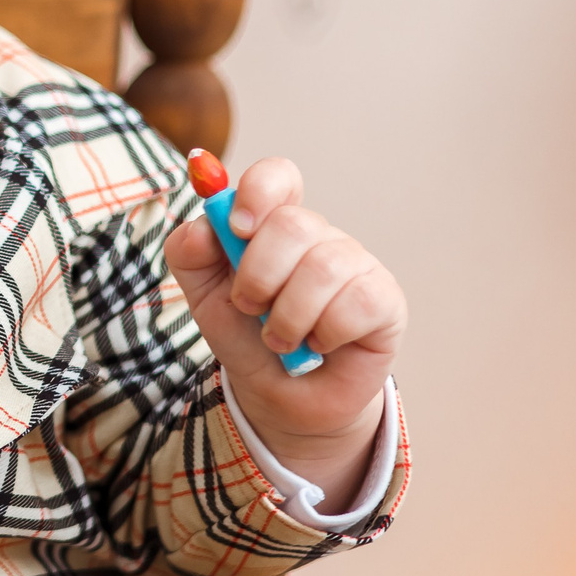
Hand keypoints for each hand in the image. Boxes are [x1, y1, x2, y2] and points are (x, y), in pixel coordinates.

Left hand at [166, 157, 402, 504]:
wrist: (278, 398)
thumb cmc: (246, 338)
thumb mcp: (204, 296)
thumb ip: (190, 253)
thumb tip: (203, 226)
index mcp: (274, 225)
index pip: (278, 177)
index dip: (258, 192)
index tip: (236, 227)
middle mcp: (319, 238)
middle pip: (294, 225)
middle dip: (258, 276)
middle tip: (250, 307)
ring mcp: (356, 266)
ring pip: (323, 268)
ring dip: (286, 317)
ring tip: (278, 339)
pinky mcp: (384, 301)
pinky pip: (356, 303)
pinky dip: (324, 334)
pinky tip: (318, 346)